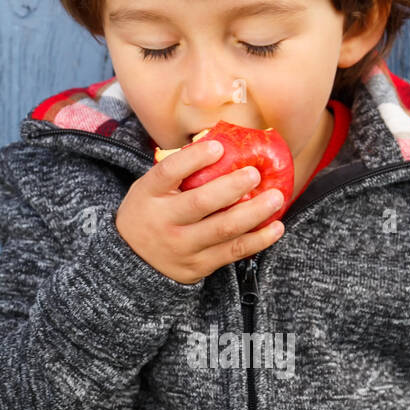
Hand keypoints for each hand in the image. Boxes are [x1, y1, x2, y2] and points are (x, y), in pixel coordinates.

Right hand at [114, 136, 285, 283]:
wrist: (133, 260)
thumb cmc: (150, 212)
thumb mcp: (150, 188)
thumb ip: (178, 171)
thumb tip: (223, 144)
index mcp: (149, 194)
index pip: (168, 172)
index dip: (194, 159)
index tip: (219, 148)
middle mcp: (164, 222)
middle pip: (200, 203)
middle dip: (231, 187)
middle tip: (255, 174)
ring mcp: (182, 247)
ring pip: (223, 229)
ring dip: (254, 213)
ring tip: (276, 198)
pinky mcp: (199, 266)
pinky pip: (233, 252)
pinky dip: (258, 240)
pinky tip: (276, 227)